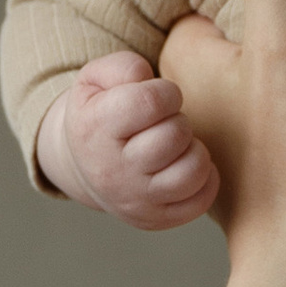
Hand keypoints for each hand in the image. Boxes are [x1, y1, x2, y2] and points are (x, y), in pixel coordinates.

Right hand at [38, 54, 220, 227]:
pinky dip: (203, 178)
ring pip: (192, 170)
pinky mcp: (155, 220)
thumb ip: (122, 66)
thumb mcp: (94, 79)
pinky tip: (184, 164)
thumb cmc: (98, 114)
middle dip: (177, 120)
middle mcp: (112, 171)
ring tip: (176, 145)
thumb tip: (146, 77)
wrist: (82, 167)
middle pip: (174, 135)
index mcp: (94, 129)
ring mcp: (135, 200)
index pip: (150, 103)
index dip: (166, 92)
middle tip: (165, 122)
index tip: (160, 97)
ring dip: (192, 149)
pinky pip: (200, 199)